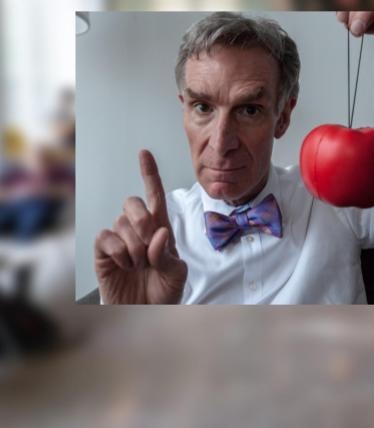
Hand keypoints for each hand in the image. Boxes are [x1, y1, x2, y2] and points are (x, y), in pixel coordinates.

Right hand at [94, 150, 186, 303]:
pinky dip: (118, 252)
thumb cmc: (164, 292)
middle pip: (133, 203)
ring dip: (133, 247)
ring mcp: (120, 240)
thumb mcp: (176, 274)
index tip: (144, 153)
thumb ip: (168, 254)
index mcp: (161, 230)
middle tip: (148, 246)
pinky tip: (124, 265)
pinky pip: (106, 237)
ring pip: (121, 223)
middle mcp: (139, 231)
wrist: (145, 314)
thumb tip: (159, 233)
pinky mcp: (103, 252)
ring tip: (138, 266)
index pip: (155, 197)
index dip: (149, 174)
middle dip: (142, 220)